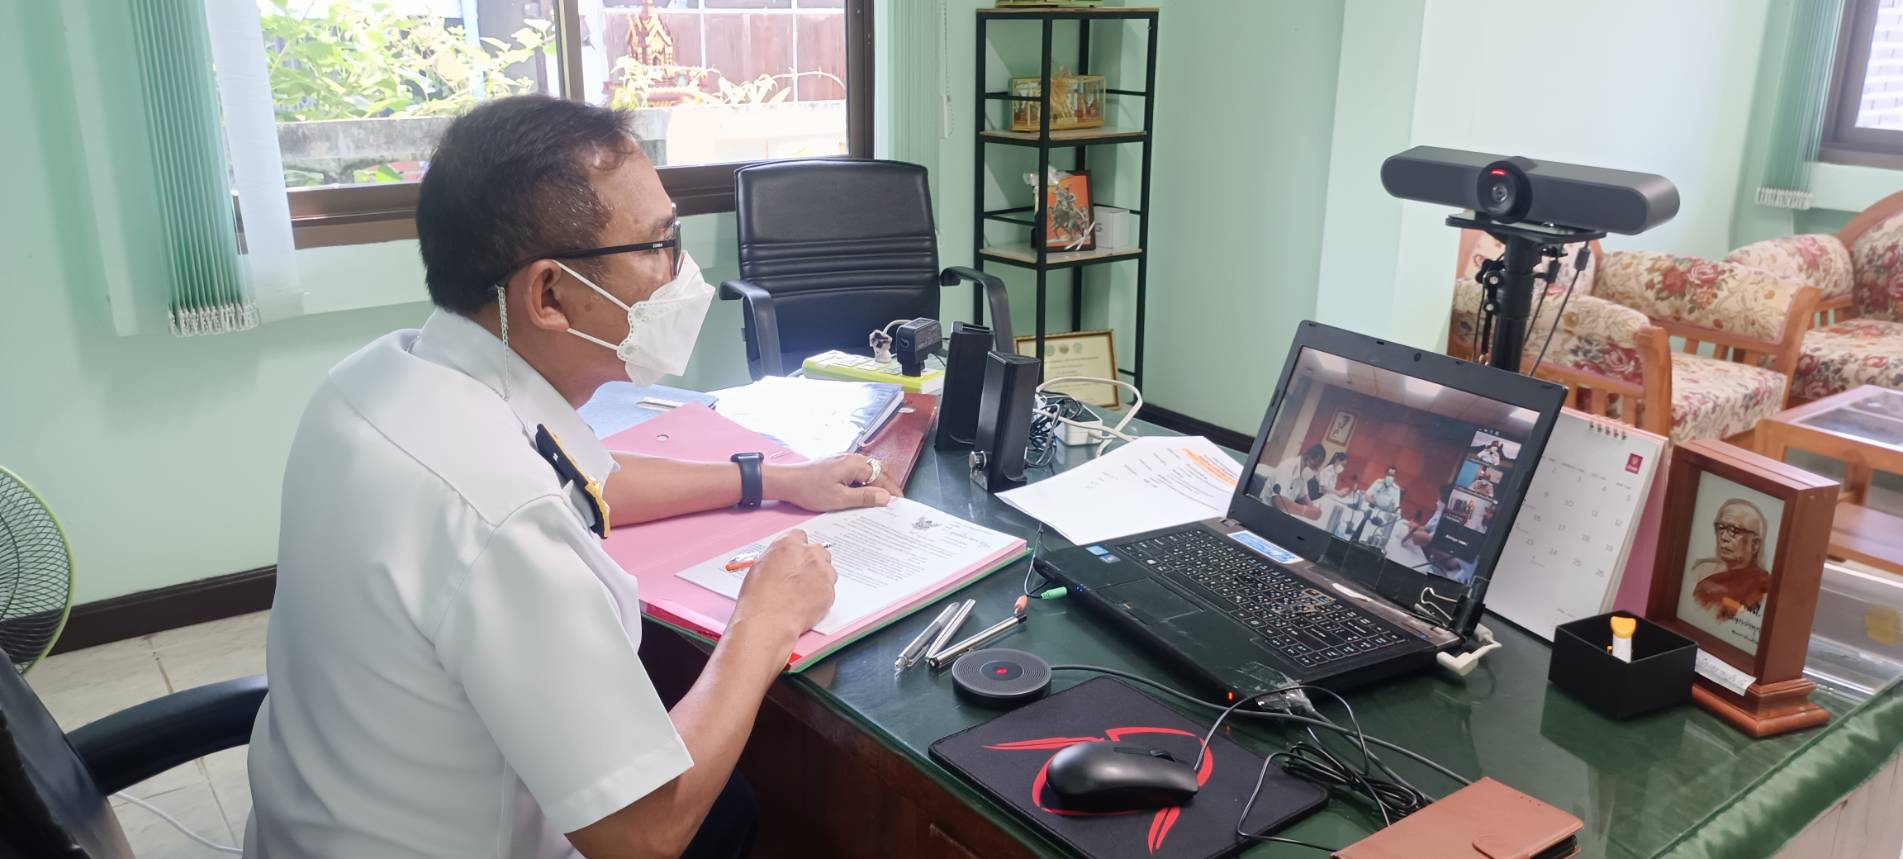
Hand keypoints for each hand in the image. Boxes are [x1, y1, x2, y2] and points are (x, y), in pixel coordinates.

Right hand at [731, 530, 836, 640]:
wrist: (769, 620)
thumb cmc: (759, 597)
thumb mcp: (759, 566)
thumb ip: (777, 558)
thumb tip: (781, 561)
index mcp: (789, 544)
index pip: (799, 536)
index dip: (796, 548)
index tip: (795, 557)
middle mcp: (809, 554)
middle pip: (818, 551)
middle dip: (811, 561)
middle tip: (800, 576)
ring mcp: (823, 572)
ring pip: (827, 570)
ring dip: (819, 577)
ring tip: (802, 593)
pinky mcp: (830, 591)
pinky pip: (829, 589)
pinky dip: (821, 594)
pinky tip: (806, 603)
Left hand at [764, 454, 901, 511]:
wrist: (786, 482)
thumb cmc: (810, 490)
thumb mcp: (839, 499)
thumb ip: (864, 498)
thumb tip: (885, 497)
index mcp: (855, 464)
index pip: (882, 476)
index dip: (892, 490)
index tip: (900, 503)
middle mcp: (851, 458)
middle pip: (878, 470)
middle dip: (888, 485)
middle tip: (895, 502)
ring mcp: (844, 460)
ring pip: (868, 471)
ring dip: (876, 484)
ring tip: (882, 501)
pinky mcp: (836, 465)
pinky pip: (857, 473)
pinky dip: (865, 483)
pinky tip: (863, 495)